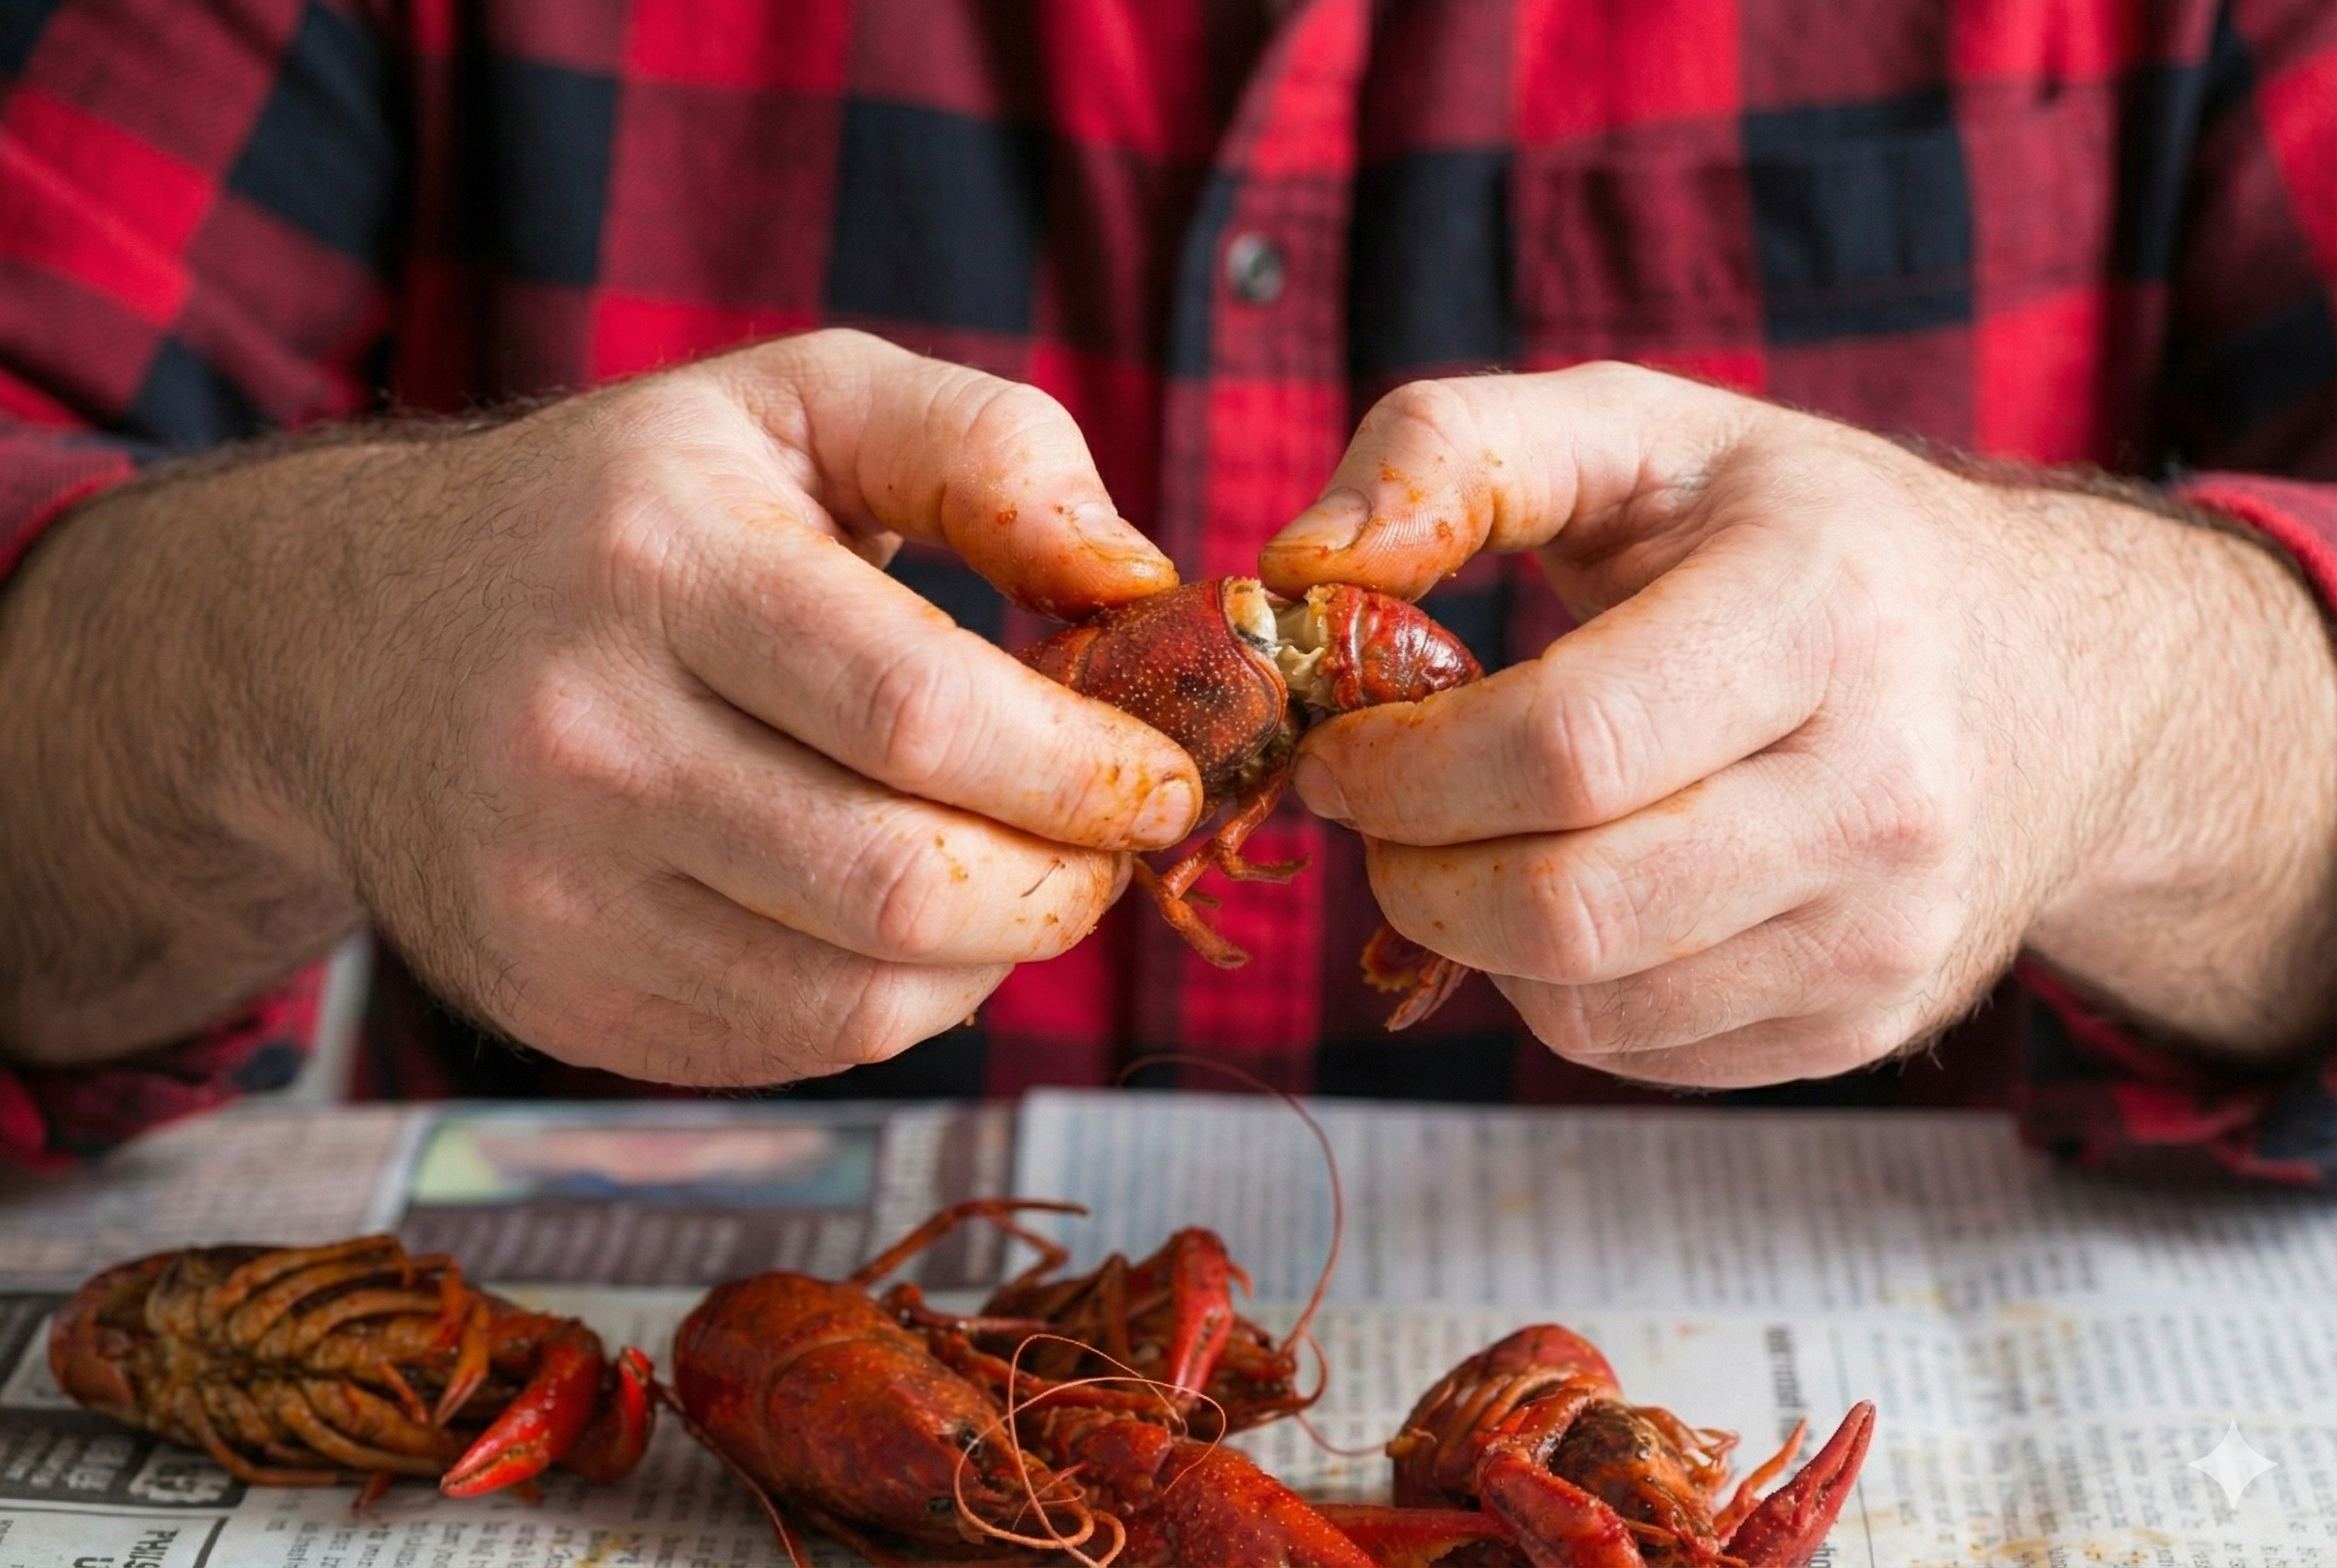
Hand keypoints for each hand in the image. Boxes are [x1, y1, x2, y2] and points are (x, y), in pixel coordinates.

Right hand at [0, 330, 1198, 1078]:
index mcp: (655, 565)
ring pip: (857, 997)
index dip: (1083, 768)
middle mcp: (582, 740)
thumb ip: (986, 448)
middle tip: (1118, 843)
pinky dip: (904, 1001)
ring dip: (998, 955)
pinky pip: (795, 1044)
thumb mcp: (799, 403)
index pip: (920, 711)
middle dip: (1066, 883)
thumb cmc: (633, 512)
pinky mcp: (556, 996)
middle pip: (898, 882)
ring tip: (1031, 876)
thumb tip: (1137, 584)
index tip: (1166, 773)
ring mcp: (553, 893)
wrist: (356, 645)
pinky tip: (913, 921)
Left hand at [1260, 364, 2336, 1086]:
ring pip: (1584, 1007)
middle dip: (1413, 871)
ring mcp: (1885, 934)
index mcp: (1824, 613)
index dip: (1405, 766)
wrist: (2058, 683)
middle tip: (1378, 812)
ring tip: (1467, 841)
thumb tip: (1302, 566)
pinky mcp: (1862, 1027)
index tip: (1338, 748)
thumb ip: (1453, 451)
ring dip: (1469, 937)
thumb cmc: (1810, 540)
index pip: (1567, 745)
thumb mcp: (1646, 432)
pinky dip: (1553, 987)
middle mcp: (1884, 792)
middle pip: (1567, 906)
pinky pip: (1634, 1052)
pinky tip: (1573, 889)